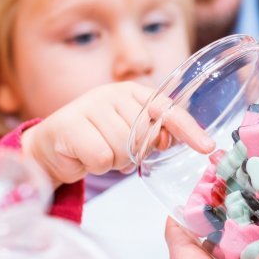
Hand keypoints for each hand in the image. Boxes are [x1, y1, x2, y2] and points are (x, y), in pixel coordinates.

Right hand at [22, 81, 213, 186]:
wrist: (51, 148)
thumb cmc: (96, 140)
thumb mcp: (129, 133)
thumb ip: (153, 133)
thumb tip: (169, 140)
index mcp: (132, 93)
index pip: (167, 109)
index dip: (188, 129)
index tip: (207, 147)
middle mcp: (112, 93)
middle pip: (144, 137)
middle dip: (134, 153)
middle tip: (115, 150)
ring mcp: (89, 106)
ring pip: (123, 149)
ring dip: (113, 161)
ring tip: (98, 151)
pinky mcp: (69, 125)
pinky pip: (101, 157)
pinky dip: (96, 165)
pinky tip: (83, 156)